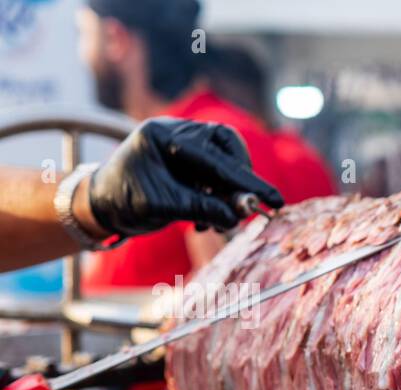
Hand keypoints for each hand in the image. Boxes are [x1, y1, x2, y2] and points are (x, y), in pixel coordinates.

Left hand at [86, 118, 283, 236]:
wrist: (102, 205)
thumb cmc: (122, 202)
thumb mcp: (160, 207)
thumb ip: (200, 208)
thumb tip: (237, 216)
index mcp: (164, 136)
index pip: (215, 159)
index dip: (247, 182)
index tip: (274, 200)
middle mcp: (176, 132)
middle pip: (226, 144)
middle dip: (240, 176)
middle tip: (247, 205)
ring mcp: (183, 143)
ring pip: (224, 158)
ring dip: (229, 191)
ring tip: (218, 220)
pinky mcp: (188, 159)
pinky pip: (216, 173)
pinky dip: (218, 197)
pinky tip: (204, 220)